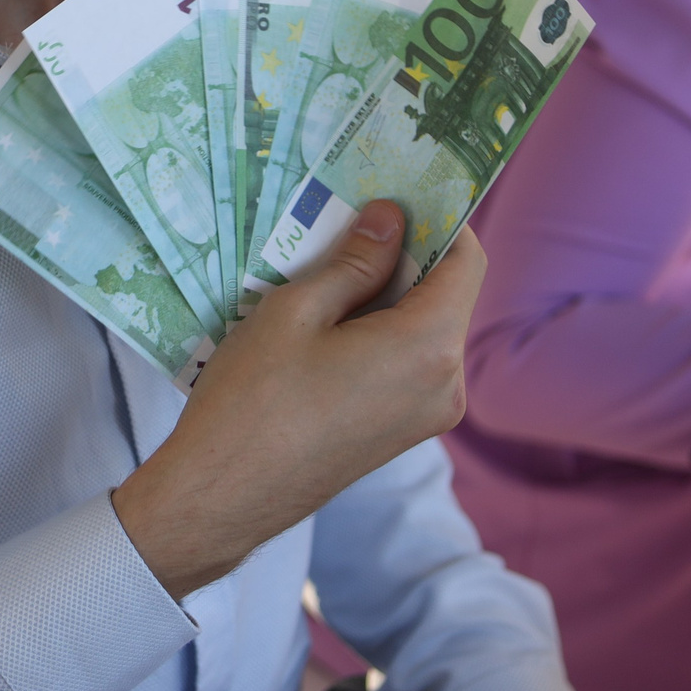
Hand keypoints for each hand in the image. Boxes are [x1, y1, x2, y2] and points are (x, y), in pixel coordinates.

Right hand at [110, 201, 484, 598]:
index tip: (398, 194)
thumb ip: (355, 262)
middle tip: (346, 226)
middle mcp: (446, 385)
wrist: (224, 496)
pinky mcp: (403, 434)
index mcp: (428, 348)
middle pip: (446, 294)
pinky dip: (380, 334)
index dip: (440, 220)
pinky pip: (408, 364)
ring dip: (386, 296)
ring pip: (425, 329)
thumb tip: (391, 219)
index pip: (466, 260)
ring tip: (322, 277)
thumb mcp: (295, 311)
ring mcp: (428, 416)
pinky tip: (325, 326)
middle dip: (404, 256)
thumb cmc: (252, 401)